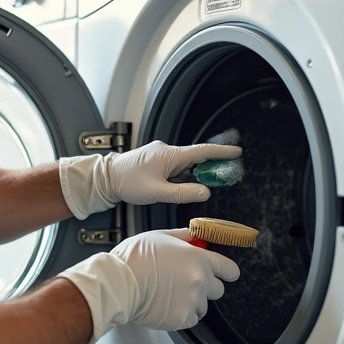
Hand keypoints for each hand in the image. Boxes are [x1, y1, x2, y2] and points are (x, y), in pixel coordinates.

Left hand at [58, 141, 241, 219]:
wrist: (106, 177)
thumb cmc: (127, 182)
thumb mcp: (157, 192)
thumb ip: (182, 193)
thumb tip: (204, 192)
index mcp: (169, 155)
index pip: (201, 152)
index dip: (221, 153)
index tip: (237, 152)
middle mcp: (167, 151)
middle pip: (196, 158)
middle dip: (209, 168)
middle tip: (221, 177)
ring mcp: (162, 154)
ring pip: (185, 164)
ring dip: (192, 174)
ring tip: (185, 187)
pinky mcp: (157, 160)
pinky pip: (176, 167)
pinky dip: (182, 175)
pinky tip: (174, 186)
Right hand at [58, 229, 239, 343]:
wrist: (119, 283)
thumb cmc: (134, 259)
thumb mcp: (160, 236)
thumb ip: (183, 236)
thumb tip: (195, 236)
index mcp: (197, 258)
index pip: (228, 268)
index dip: (227, 271)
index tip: (227, 274)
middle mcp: (199, 280)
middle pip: (218, 289)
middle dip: (206, 287)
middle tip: (186, 284)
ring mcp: (192, 301)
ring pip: (203, 306)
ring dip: (192, 302)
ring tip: (171, 295)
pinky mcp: (182, 318)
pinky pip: (190, 319)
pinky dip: (181, 315)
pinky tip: (166, 305)